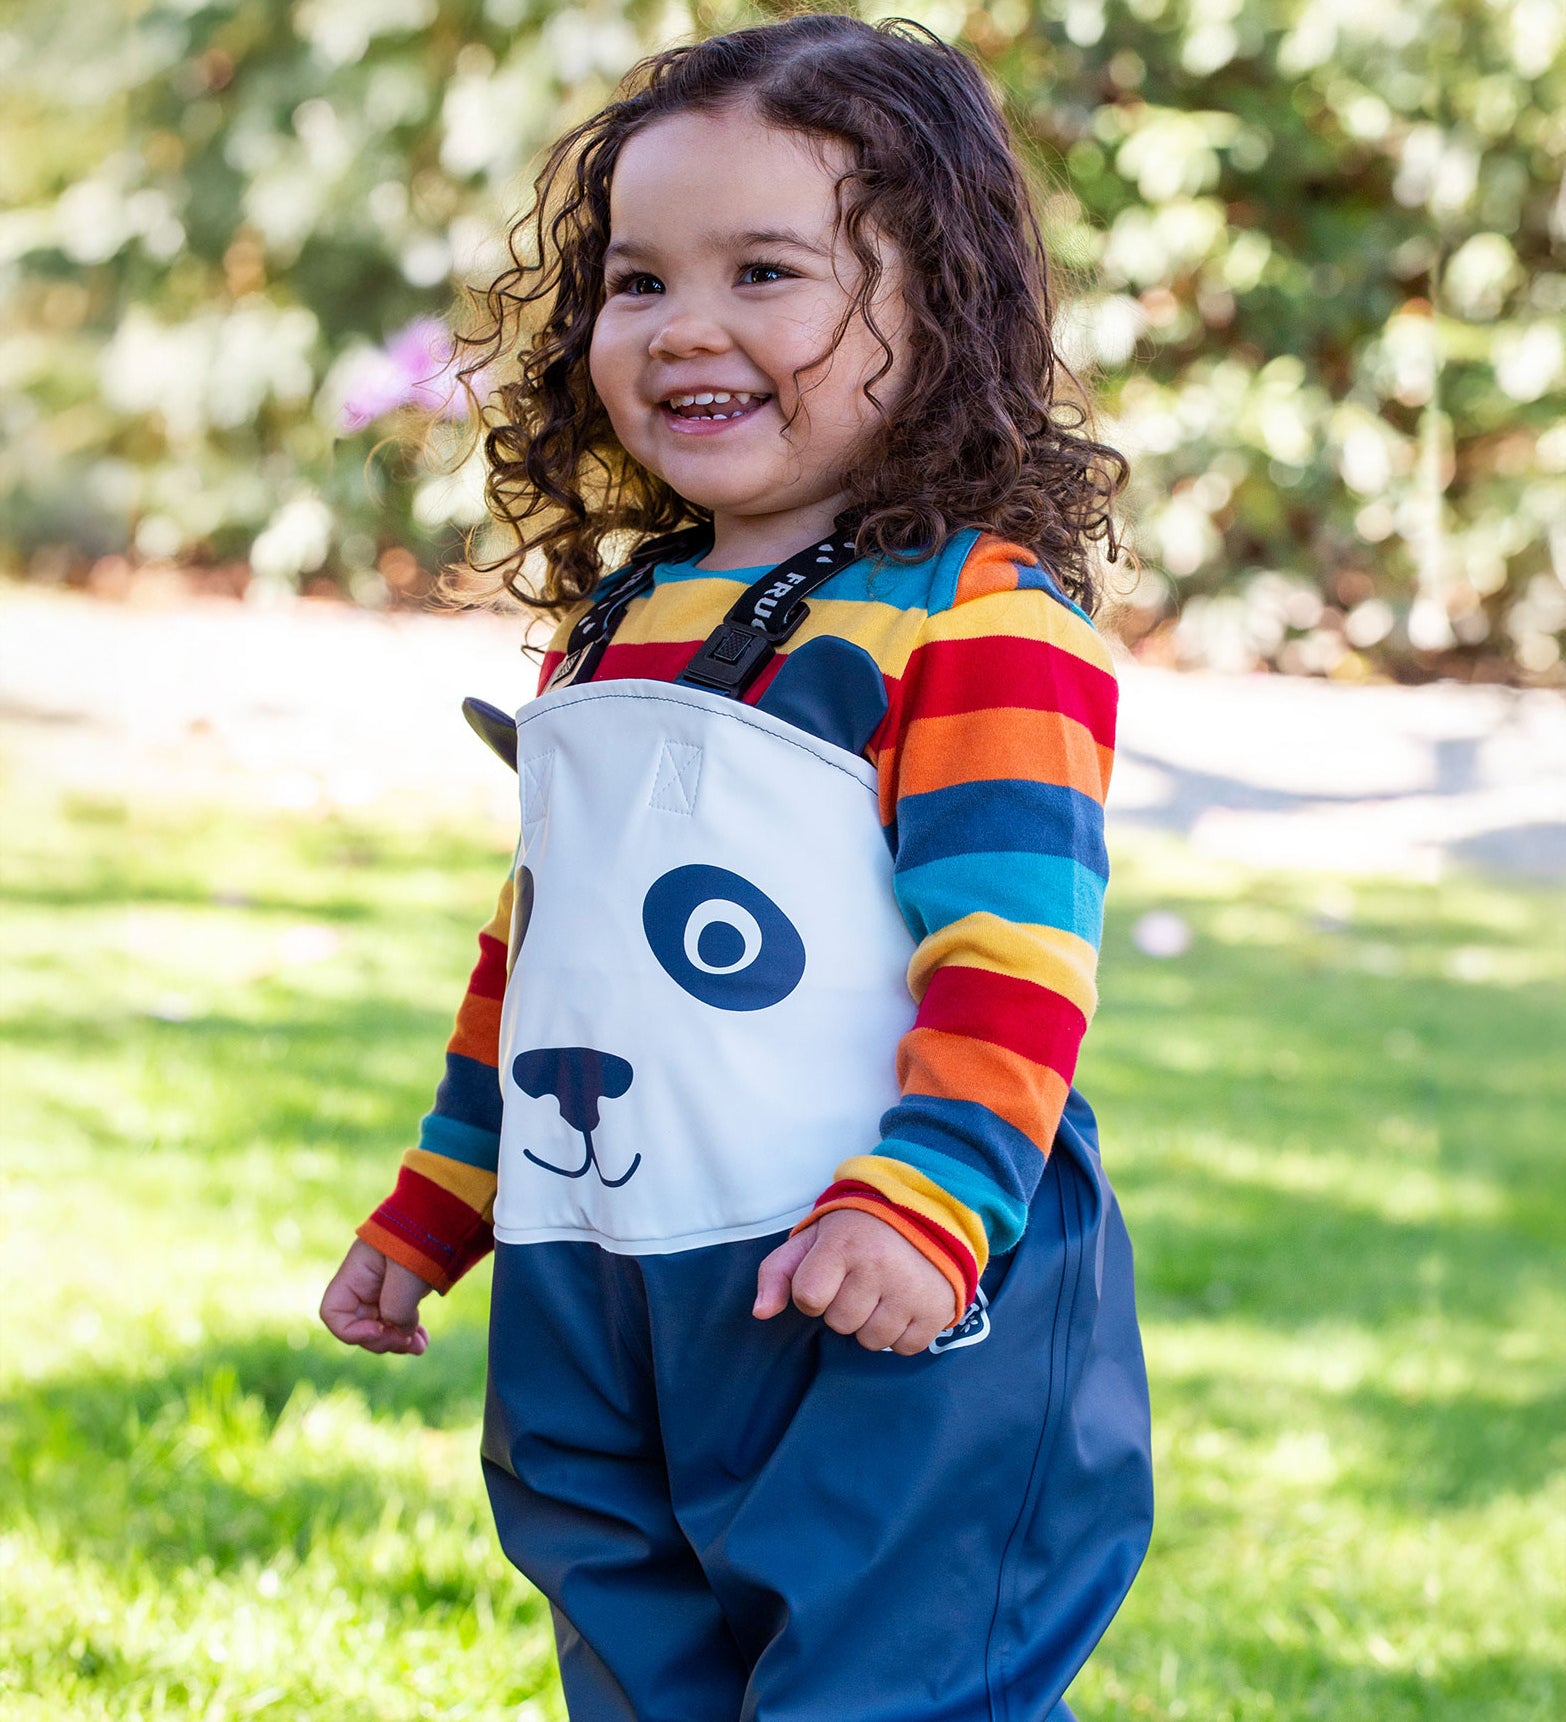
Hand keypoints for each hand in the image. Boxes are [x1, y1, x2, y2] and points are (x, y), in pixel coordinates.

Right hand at [319, 1238, 432, 1354]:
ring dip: (397, 1340)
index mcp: (355, 1273)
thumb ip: (396, 1308)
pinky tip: (422, 1340)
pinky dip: (408, 1332)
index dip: (351, 1331)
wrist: (447, 1212)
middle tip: (406, 1342)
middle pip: (359, 1325)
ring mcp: (383, 1288)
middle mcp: (364, 1283)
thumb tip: (402, 1331)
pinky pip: (398, 1320)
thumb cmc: (421, 1236)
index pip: (333, 1312)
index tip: (378, 1329)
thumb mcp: (406, 1274)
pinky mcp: (403, 1291)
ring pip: (380, 1326)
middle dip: (381, 1339)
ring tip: (419, 1347)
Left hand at [753, 1208, 957, 1354]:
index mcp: (844, 1244)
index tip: (828, 1276)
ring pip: (872, 1341)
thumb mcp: (813, 1238)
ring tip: (882, 1293)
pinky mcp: (937, 1308)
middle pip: (840, 1323)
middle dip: (844, 1308)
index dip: (813, 1294)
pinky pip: (905, 1348)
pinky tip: (902, 1305)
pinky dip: (901, 1334)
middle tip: (860, 1281)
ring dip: (871, 1324)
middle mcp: (879, 1266)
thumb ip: (777, 1271)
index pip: (808, 1297)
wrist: (925, 1212)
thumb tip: (761, 1312)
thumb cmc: (858, 1229)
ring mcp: (911, 1289)